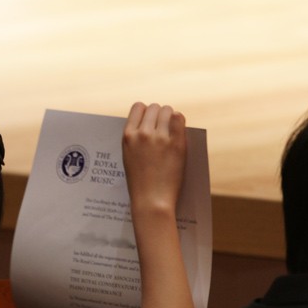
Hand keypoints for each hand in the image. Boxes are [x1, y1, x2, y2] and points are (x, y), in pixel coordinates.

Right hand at [122, 102, 186, 216]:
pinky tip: (179, 131)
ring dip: (170, 116)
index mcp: (127, 136)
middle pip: (154, 107)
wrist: (151, 200)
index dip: (146, 112)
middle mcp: (142, 133)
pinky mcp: (176, 143)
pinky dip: (180, 121)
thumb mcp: (129, 157)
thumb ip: (136, 140)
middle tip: (164, 126)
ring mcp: (159, 137)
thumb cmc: (141, 183)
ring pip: (167, 110)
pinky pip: (179, 118)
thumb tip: (151, 124)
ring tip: (172, 128)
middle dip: (159, 114)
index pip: (138, 107)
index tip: (150, 120)